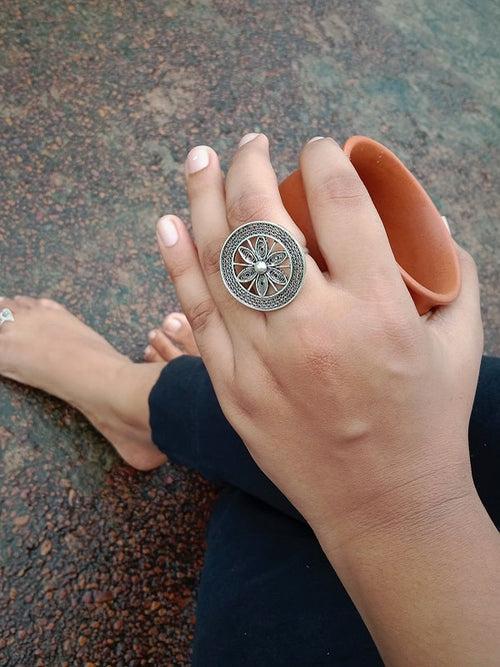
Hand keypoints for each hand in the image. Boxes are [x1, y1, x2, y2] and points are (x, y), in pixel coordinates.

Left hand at [156, 134, 481, 535]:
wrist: (383, 507)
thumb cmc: (427, 424)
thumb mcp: (460, 344)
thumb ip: (453, 278)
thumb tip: (433, 225)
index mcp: (377, 311)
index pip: (341, 204)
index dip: (324, 158)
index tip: (317, 147)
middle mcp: (314, 329)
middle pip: (264, 222)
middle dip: (251, 165)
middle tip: (250, 141)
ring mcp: (263, 362)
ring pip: (218, 261)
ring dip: (203, 199)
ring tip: (198, 159)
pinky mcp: (233, 390)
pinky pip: (197, 314)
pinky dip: (178, 264)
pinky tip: (169, 223)